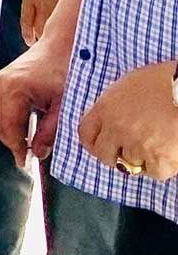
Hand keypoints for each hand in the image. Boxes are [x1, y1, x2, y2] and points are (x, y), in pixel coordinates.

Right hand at [0, 40, 70, 164]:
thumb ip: (51, 130)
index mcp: (15, 89)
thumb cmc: (66, 71)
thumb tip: (38, 152)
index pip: (9, 127)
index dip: (17, 147)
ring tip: (21, 146)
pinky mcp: (0, 80)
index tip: (26, 163)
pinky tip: (4, 131)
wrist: (62, 45)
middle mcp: (0, 84)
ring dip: (5, 132)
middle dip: (10, 142)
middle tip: (25, 158)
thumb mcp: (64, 104)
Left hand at [79, 61, 177, 180]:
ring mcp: (137, 147)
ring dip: (141, 158)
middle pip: (104, 154)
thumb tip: (111, 118)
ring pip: (131, 164)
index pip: (86, 133)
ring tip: (157, 142)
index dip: (93, 141)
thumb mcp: (131, 84)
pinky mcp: (159, 161)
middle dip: (114, 155)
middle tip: (129, 150)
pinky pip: (154, 172)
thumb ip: (116, 104)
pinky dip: (162, 165)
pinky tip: (169, 150)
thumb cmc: (166, 82)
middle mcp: (117, 129)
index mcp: (106, 107)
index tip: (100, 144)